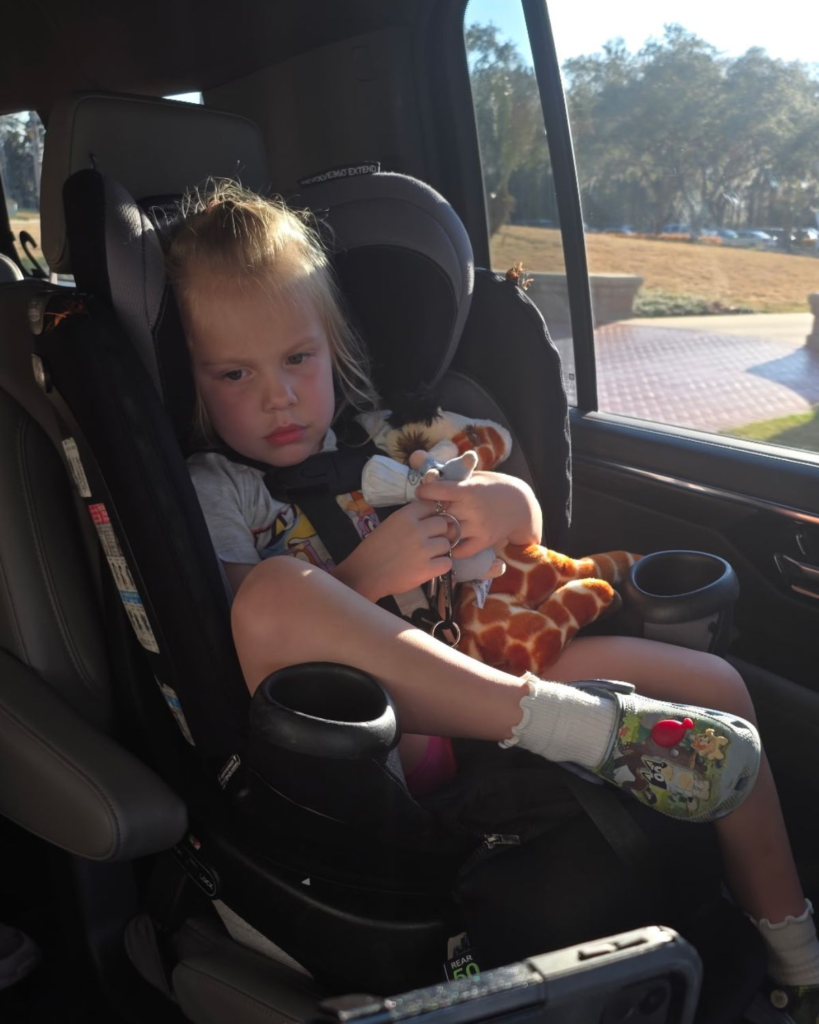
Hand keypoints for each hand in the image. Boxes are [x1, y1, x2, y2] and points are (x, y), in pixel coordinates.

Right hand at [333, 501, 451, 601]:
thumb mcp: (389, 524)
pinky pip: (447, 563)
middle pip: (443, 524)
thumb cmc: (374, 549)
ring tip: (427, 556)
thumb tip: (432, 517)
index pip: (432, 506)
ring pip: (446, 544)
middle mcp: (416, 530)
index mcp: (405, 516)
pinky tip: (430, 567)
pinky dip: (440, 565)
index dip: (433, 515)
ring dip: (439, 550)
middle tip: (428, 542)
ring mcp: (423, 550)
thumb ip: (410, 519)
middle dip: (438, 533)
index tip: (428, 524)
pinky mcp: (427, 569)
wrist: (364, 574)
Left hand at [416, 471, 541, 557]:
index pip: (437, 490)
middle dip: (430, 513)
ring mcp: (478, 527)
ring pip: (447, 533)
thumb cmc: (494, 487)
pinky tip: (451, 541)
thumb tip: (427, 468)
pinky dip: (452, 548)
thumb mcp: (476, 476)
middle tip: (426, 512)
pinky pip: (460, 551)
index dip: (425, 491)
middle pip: (439, 513)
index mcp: (468, 489)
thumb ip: (454, 475)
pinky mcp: (484, 541)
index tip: (422, 493)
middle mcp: (472, 508)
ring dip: (440, 531)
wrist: (522, 505)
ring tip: (436, 528)